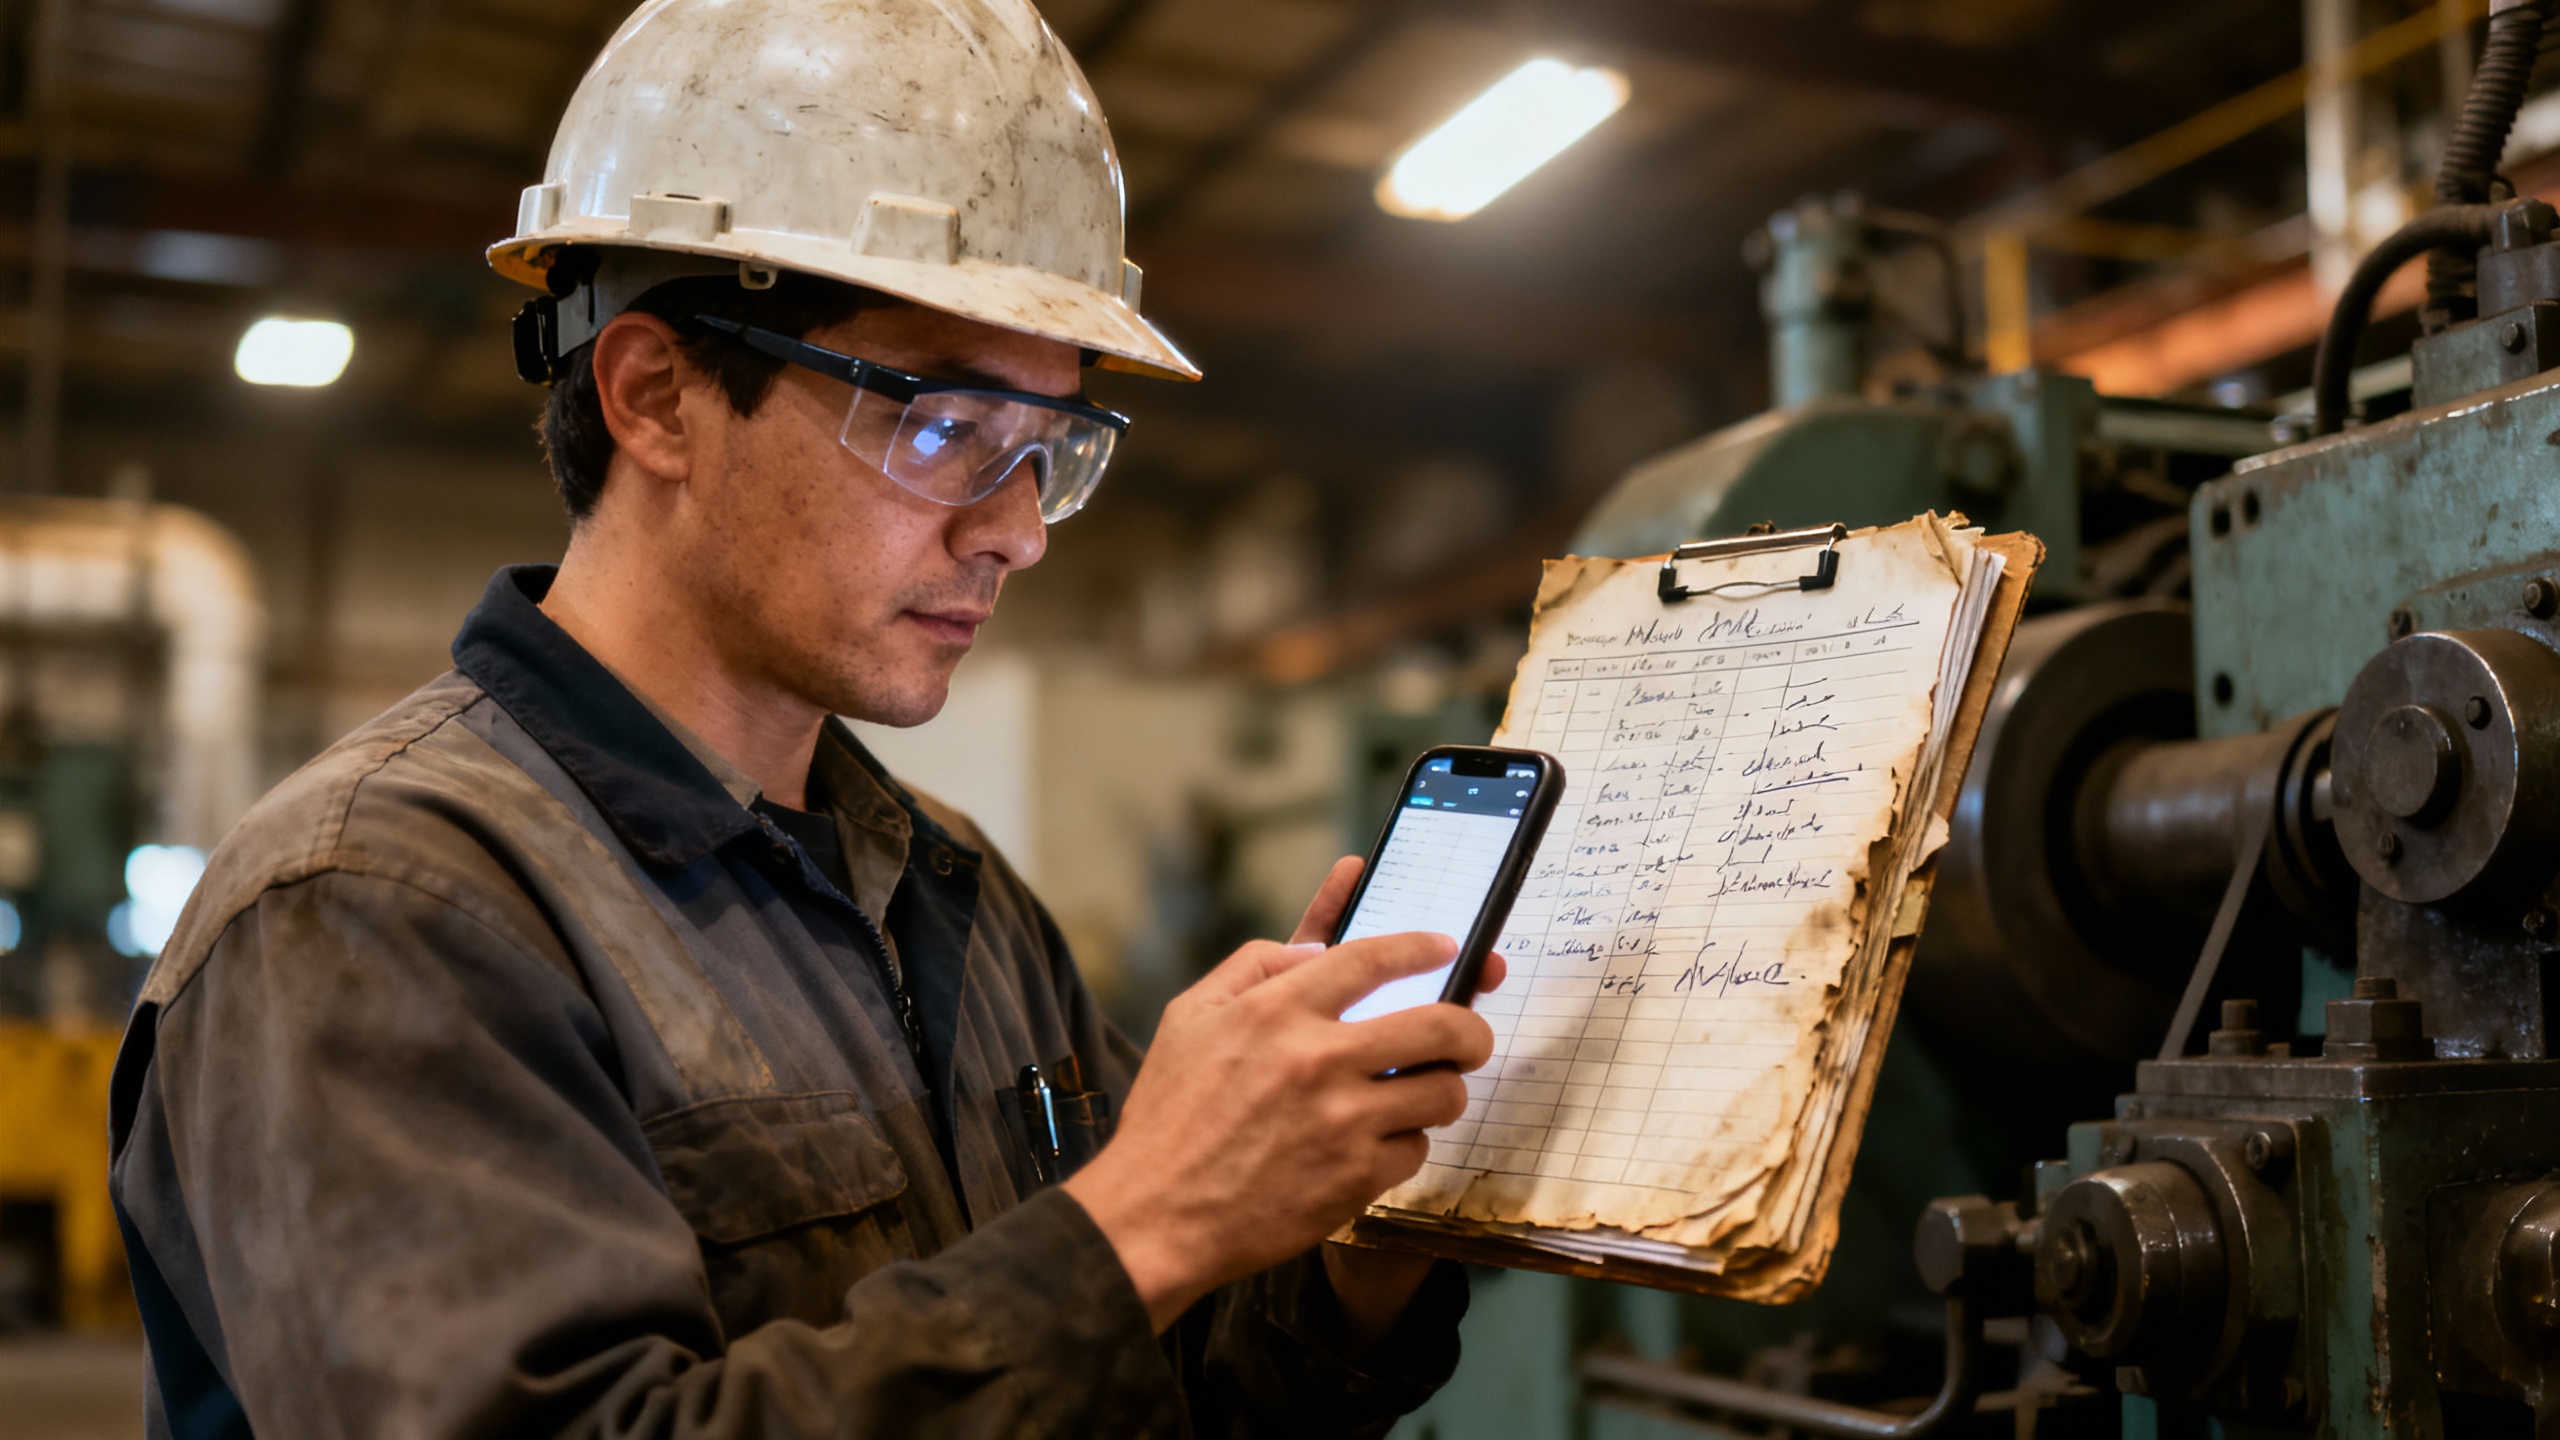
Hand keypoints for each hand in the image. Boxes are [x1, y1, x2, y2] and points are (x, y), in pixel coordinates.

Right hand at [1064, 857, 1504, 1332]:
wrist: (1157, 1217)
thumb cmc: (1169, 1116)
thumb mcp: (1189, 1016)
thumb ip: (1253, 966)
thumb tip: (1317, 948)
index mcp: (1277, 1010)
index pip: (1373, 958)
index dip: (1421, 947)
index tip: (1446, 948)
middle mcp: (1318, 1059)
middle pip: (1440, 1025)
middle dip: (1470, 1028)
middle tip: (1470, 1036)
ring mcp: (1343, 1121)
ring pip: (1443, 1092)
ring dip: (1441, 1090)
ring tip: (1420, 1095)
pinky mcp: (1356, 1177)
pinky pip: (1416, 1148)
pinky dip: (1403, 1144)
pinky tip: (1372, 1145)